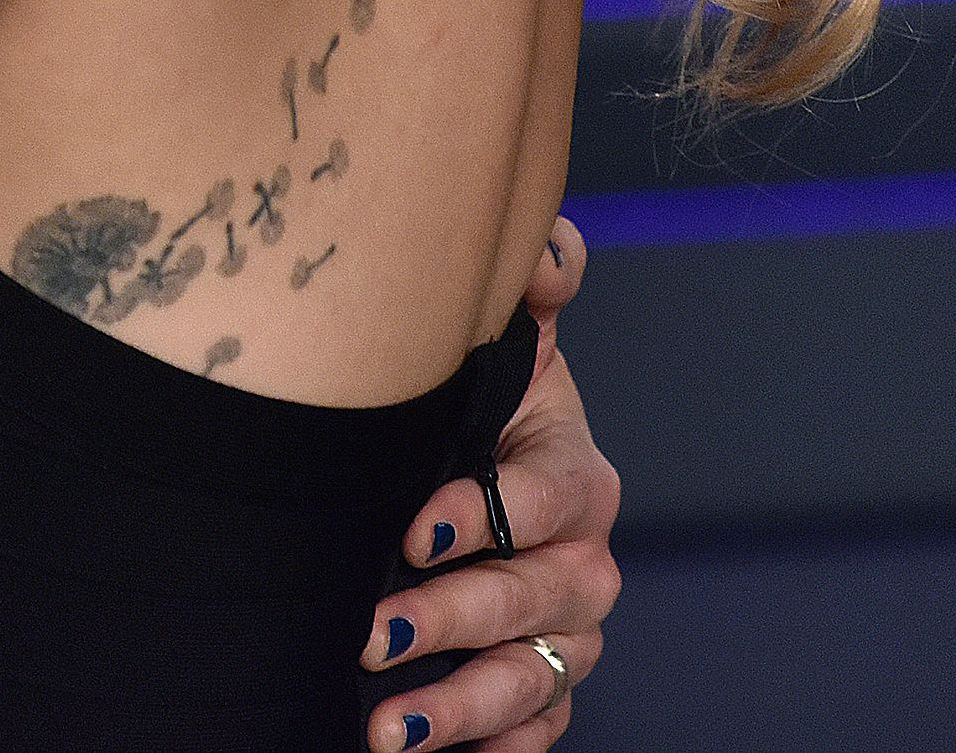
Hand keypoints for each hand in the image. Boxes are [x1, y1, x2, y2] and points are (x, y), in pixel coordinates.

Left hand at [365, 221, 619, 748]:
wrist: (475, 455)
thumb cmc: (479, 400)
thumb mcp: (501, 336)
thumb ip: (530, 283)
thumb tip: (552, 251)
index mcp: (573, 473)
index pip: (544, 501)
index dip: (483, 515)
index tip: (411, 528)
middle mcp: (582, 559)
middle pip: (533, 598)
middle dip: (452, 618)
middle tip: (373, 630)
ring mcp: (569, 630)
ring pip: (534, 678)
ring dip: (461, 706)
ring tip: (387, 725)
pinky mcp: (549, 683)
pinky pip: (538, 730)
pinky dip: (497, 748)